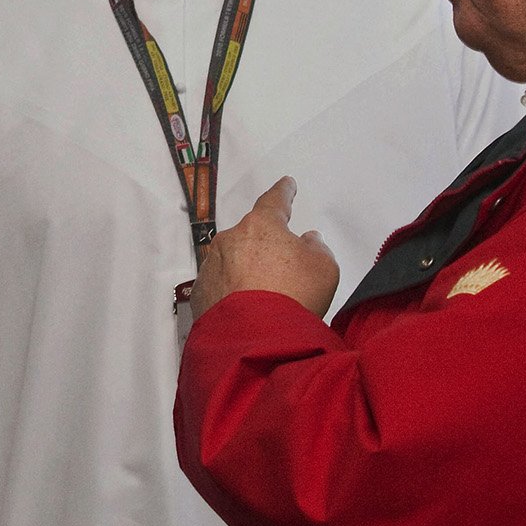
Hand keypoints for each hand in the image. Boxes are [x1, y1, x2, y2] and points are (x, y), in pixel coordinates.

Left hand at [189, 177, 338, 320]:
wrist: (257, 340)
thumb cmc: (295, 296)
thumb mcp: (324, 268)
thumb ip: (317, 248)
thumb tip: (307, 240)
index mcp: (261, 225)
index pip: (274, 201)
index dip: (284, 192)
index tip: (287, 185)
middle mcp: (231, 240)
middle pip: (252, 235)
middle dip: (266, 246)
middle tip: (283, 265)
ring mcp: (212, 266)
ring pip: (234, 260)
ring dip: (248, 271)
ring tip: (267, 296)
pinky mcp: (201, 294)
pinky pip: (221, 286)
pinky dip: (233, 292)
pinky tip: (247, 308)